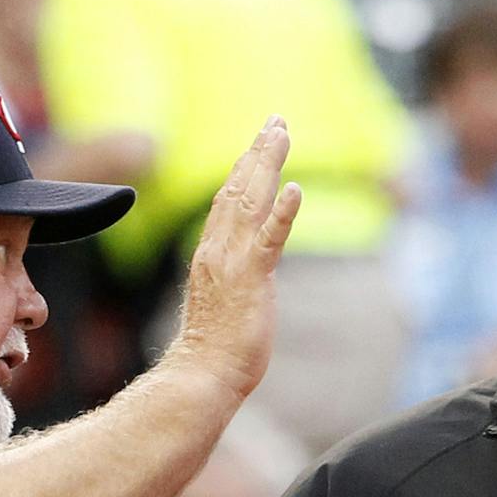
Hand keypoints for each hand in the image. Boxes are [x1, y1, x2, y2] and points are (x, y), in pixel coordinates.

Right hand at [164, 117, 302, 399]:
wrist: (202, 373)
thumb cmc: (213, 350)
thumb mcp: (222, 304)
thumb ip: (230, 282)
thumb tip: (238, 280)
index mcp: (211, 254)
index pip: (227, 201)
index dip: (243, 169)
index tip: (257, 144)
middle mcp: (218, 249)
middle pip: (238, 188)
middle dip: (258, 152)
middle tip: (275, 122)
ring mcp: (234, 261)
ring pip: (252, 201)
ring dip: (268, 164)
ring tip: (281, 134)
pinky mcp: (253, 279)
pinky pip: (269, 240)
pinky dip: (283, 213)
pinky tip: (295, 189)